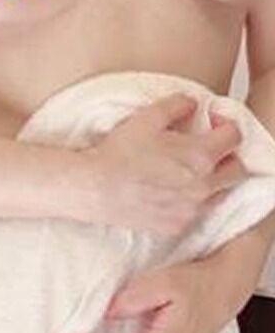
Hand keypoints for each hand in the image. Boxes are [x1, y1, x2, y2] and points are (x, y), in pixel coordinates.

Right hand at [80, 93, 247, 234]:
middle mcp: (202, 187)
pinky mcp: (175, 227)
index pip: (234, 137)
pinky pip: (194, 214)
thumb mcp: (148, 117)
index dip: (225, 124)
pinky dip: (190, 202)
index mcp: (200, 157)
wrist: (95, 189)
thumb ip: (178, 105)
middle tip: (207, 149)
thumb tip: (193, 105)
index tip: (212, 122)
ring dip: (211, 182)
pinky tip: (170, 192)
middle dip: (227, 157)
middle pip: (236, 171)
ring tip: (187, 173)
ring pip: (218, 196)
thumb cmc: (118, 154)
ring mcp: (190, 211)